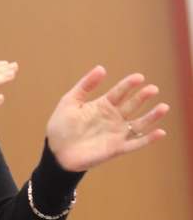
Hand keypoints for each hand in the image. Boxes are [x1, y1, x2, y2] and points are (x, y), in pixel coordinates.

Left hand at [46, 66, 168, 171]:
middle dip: (143, 97)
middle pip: (132, 105)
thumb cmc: (61, 126)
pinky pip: (135, 143)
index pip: (120, 92)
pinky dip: (148, 139)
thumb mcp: (70, 100)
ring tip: (163, 107)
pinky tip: (160, 132)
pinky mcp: (116, 148)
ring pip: (139, 123)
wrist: (56, 151)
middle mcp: (112, 118)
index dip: (129, 84)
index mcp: (102, 105)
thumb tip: (102, 68)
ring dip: (152, 116)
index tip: (139, 77)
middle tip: (153, 89)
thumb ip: (86, 85)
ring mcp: (116, 133)